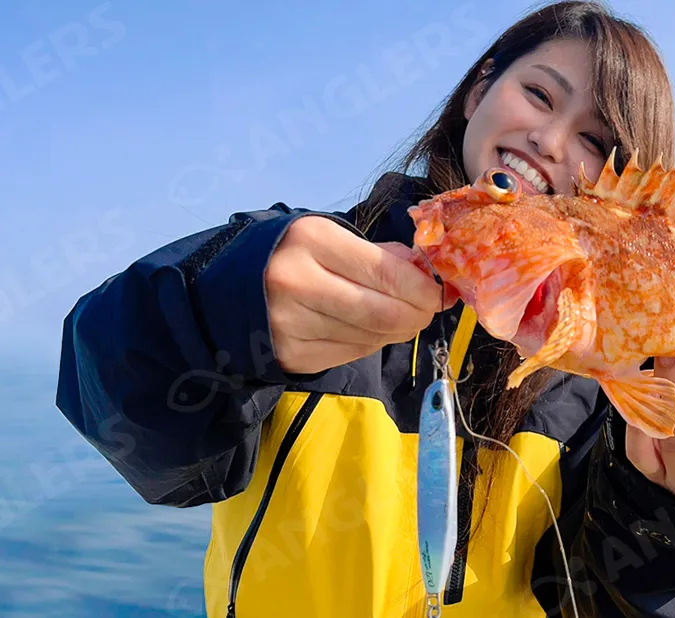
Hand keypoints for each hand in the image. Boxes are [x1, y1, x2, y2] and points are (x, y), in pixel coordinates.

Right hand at [264, 216, 451, 373]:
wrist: (231, 286)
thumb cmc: (294, 255)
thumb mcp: (332, 238)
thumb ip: (381, 255)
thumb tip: (427, 276)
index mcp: (312, 241)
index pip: (387, 273)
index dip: (423, 289)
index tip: (440, 294)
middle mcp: (297, 283)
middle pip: (383, 313)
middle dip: (417, 316)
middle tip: (428, 312)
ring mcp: (291, 323)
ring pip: (371, 337)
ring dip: (397, 331)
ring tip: (400, 319)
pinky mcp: (291, 355)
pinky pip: (351, 354)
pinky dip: (371, 343)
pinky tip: (369, 330)